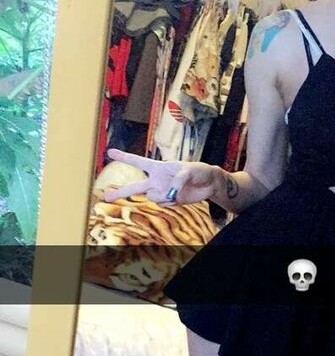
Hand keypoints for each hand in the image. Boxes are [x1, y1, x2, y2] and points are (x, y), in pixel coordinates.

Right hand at [104, 149, 221, 205]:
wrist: (208, 184)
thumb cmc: (198, 171)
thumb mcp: (188, 170)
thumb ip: (177, 181)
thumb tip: (170, 194)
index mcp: (158, 167)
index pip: (138, 162)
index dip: (124, 157)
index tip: (110, 152)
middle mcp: (156, 180)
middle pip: (134, 187)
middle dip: (120, 192)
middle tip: (106, 197)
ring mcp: (161, 191)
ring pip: (151, 198)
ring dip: (161, 196)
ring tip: (174, 191)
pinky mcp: (169, 201)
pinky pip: (163, 203)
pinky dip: (170, 201)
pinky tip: (179, 197)